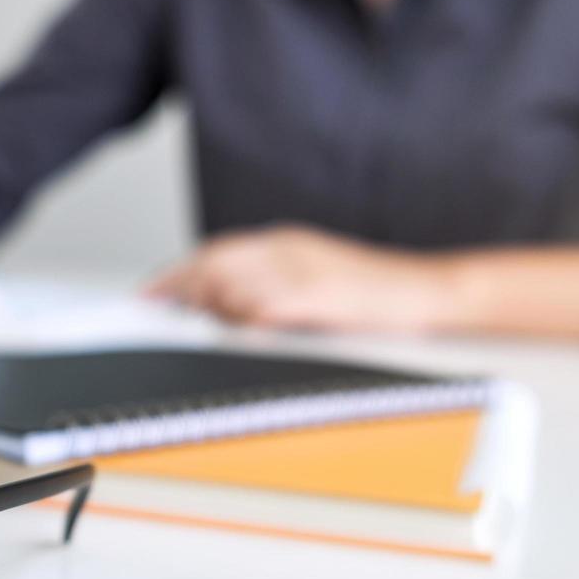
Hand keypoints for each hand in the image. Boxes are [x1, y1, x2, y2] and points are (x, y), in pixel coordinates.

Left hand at [145, 224, 451, 332]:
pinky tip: (228, 336)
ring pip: (230, 285)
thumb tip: (221, 306)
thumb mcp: (315, 275)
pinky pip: (261, 308)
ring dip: (205, 310)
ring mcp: (302, 272)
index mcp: (285, 242)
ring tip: (195, 332)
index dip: (176, 274)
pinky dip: (237, 322)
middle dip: (179, 291)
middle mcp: (287, 250)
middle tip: (156, 317)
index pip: (214, 252)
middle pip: (212, 265)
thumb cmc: (373, 293)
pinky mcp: (317, 298)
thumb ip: (270, 283)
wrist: (430, 292)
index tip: (148, 296)